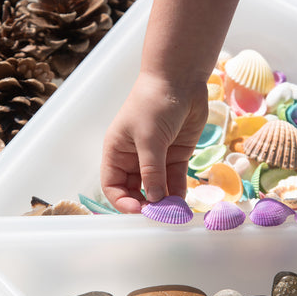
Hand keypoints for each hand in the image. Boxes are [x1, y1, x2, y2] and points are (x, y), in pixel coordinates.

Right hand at [100, 72, 207, 212]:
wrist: (180, 79)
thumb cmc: (154, 104)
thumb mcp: (149, 138)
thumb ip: (151, 171)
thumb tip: (154, 200)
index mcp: (117, 152)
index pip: (113, 185)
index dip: (122, 201)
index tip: (138, 211)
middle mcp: (134, 158)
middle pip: (135, 190)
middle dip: (145, 204)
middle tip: (159, 216)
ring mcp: (157, 157)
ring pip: (157, 188)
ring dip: (164, 201)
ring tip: (174, 213)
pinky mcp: (177, 155)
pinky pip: (175, 180)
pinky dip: (178, 192)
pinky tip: (183, 202)